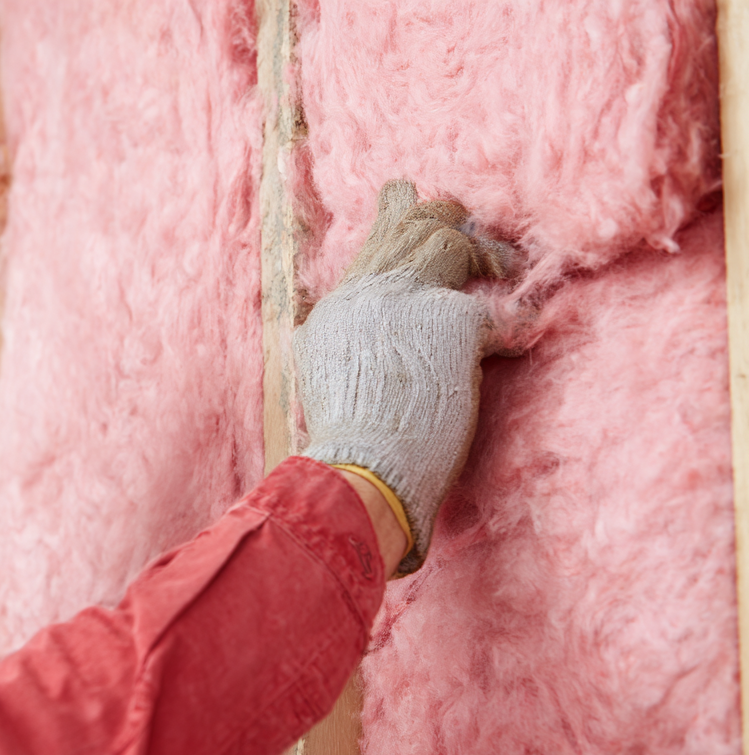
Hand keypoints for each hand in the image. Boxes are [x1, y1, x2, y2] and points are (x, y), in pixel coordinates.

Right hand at [294, 180, 508, 574]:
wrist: (359, 467)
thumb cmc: (341, 442)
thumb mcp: (314, 376)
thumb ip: (325, 343)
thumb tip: (312, 333)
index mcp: (337, 308)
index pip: (372, 246)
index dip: (396, 221)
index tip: (406, 201)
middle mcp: (368, 293)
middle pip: (409, 228)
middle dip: (441, 218)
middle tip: (465, 219)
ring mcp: (409, 301)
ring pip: (449, 242)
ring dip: (482, 253)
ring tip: (504, 265)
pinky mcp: (452, 323)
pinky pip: (502, 309)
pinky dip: (520, 322)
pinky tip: (530, 328)